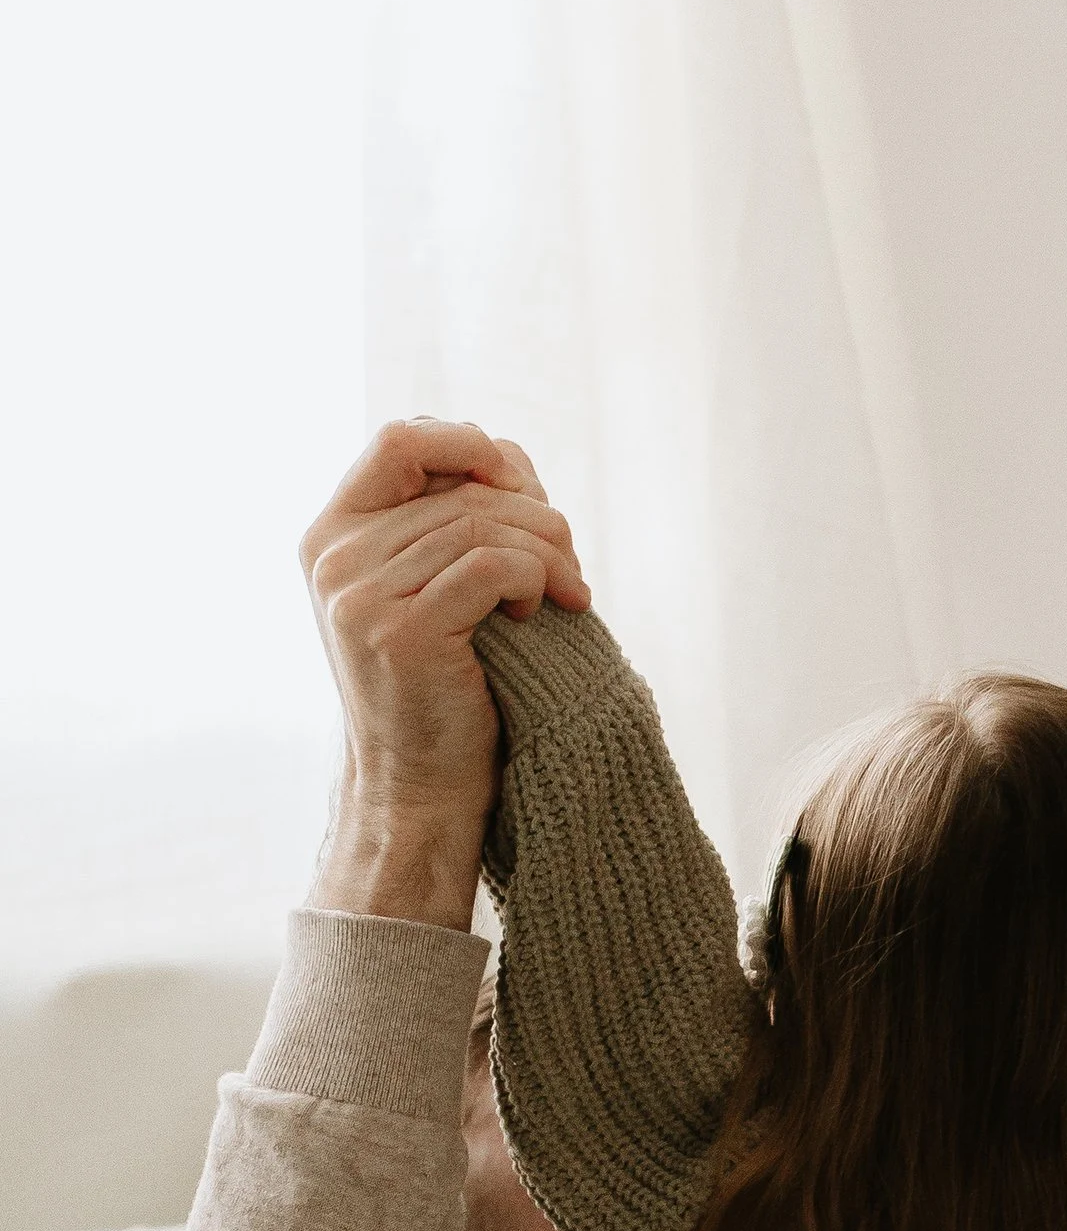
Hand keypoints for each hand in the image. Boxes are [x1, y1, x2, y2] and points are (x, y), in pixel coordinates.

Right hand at [299, 418, 589, 928]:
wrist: (419, 790)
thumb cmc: (443, 691)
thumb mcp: (432, 590)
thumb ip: (450, 521)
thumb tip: (510, 454)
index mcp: (331, 536)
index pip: (398, 440)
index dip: (469, 445)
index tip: (520, 490)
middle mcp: (335, 558)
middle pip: (462, 487)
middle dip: (537, 517)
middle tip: (571, 565)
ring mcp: (362, 595)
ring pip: (484, 525)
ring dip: (549, 553)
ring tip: (570, 592)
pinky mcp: (403, 632)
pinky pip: (492, 565)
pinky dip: (537, 580)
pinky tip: (548, 612)